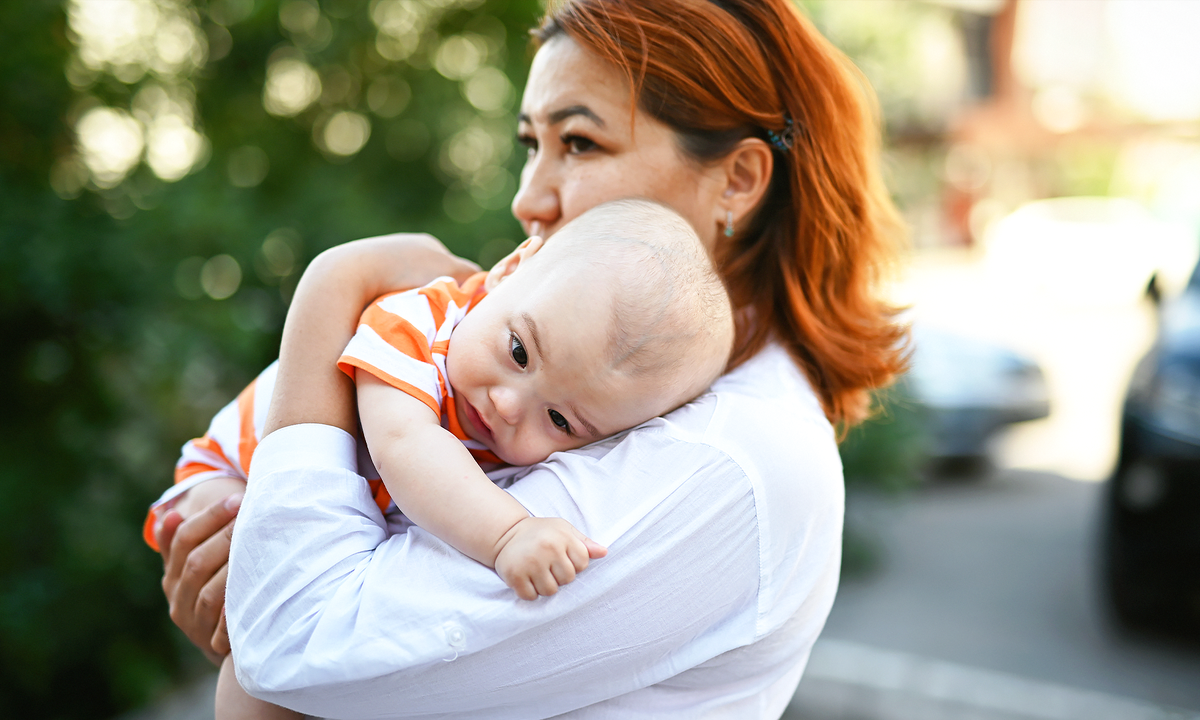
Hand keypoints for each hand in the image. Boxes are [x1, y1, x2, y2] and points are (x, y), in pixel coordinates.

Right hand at [157, 483, 243, 664]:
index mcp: (173, 574)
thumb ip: (186, 540)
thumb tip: (170, 513)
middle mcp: (178, 599)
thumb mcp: (201, 565)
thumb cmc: (218, 590)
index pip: (184, 538)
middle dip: (225, 536)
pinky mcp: (213, 644)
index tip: (237, 499)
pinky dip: (234, 612)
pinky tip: (250, 592)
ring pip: (209, 594)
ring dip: (233, 569)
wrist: (226, 642)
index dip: (210, 517)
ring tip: (254, 546)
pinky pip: (223, 628)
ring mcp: (194, 624)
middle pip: (197, 563)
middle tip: (251, 516)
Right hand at [493, 517, 606, 600]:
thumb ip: (584, 543)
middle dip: (559, 576)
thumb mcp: (564, 530)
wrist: (506, 533)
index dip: (574, 564)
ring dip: (545, 586)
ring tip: (538, 572)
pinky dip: (529, 592)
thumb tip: (604, 552)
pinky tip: (527, 579)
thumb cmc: (541, 532)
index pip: (582, 564)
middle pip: (567, 579)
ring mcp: (530, 563)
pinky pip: (531, 596)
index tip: (562, 558)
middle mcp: (547, 548)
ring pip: (550, 591)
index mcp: (562, 537)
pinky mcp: (515, 575)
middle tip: (548, 565)